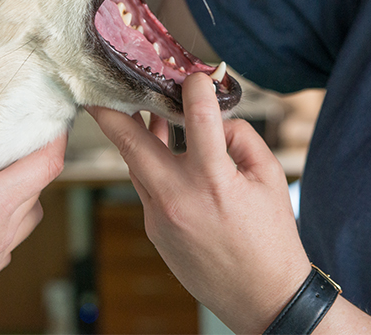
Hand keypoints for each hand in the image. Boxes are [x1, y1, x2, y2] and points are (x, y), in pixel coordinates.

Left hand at [87, 74, 310, 333]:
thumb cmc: (271, 236)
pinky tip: (161, 148)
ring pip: (135, 164)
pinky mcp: (155, 230)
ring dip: (133, 135)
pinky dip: (151, 164)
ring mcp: (160, 217)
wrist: (260, 295)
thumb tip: (216, 120)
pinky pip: (147, 186)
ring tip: (135, 106)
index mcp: (214, 181)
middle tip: (98, 86)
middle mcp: (179, 197)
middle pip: (131, 143)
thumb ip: (242, 138)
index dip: (195, 88)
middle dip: (111, 111)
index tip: (194, 75)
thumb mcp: (270, 177)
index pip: (197, 118)